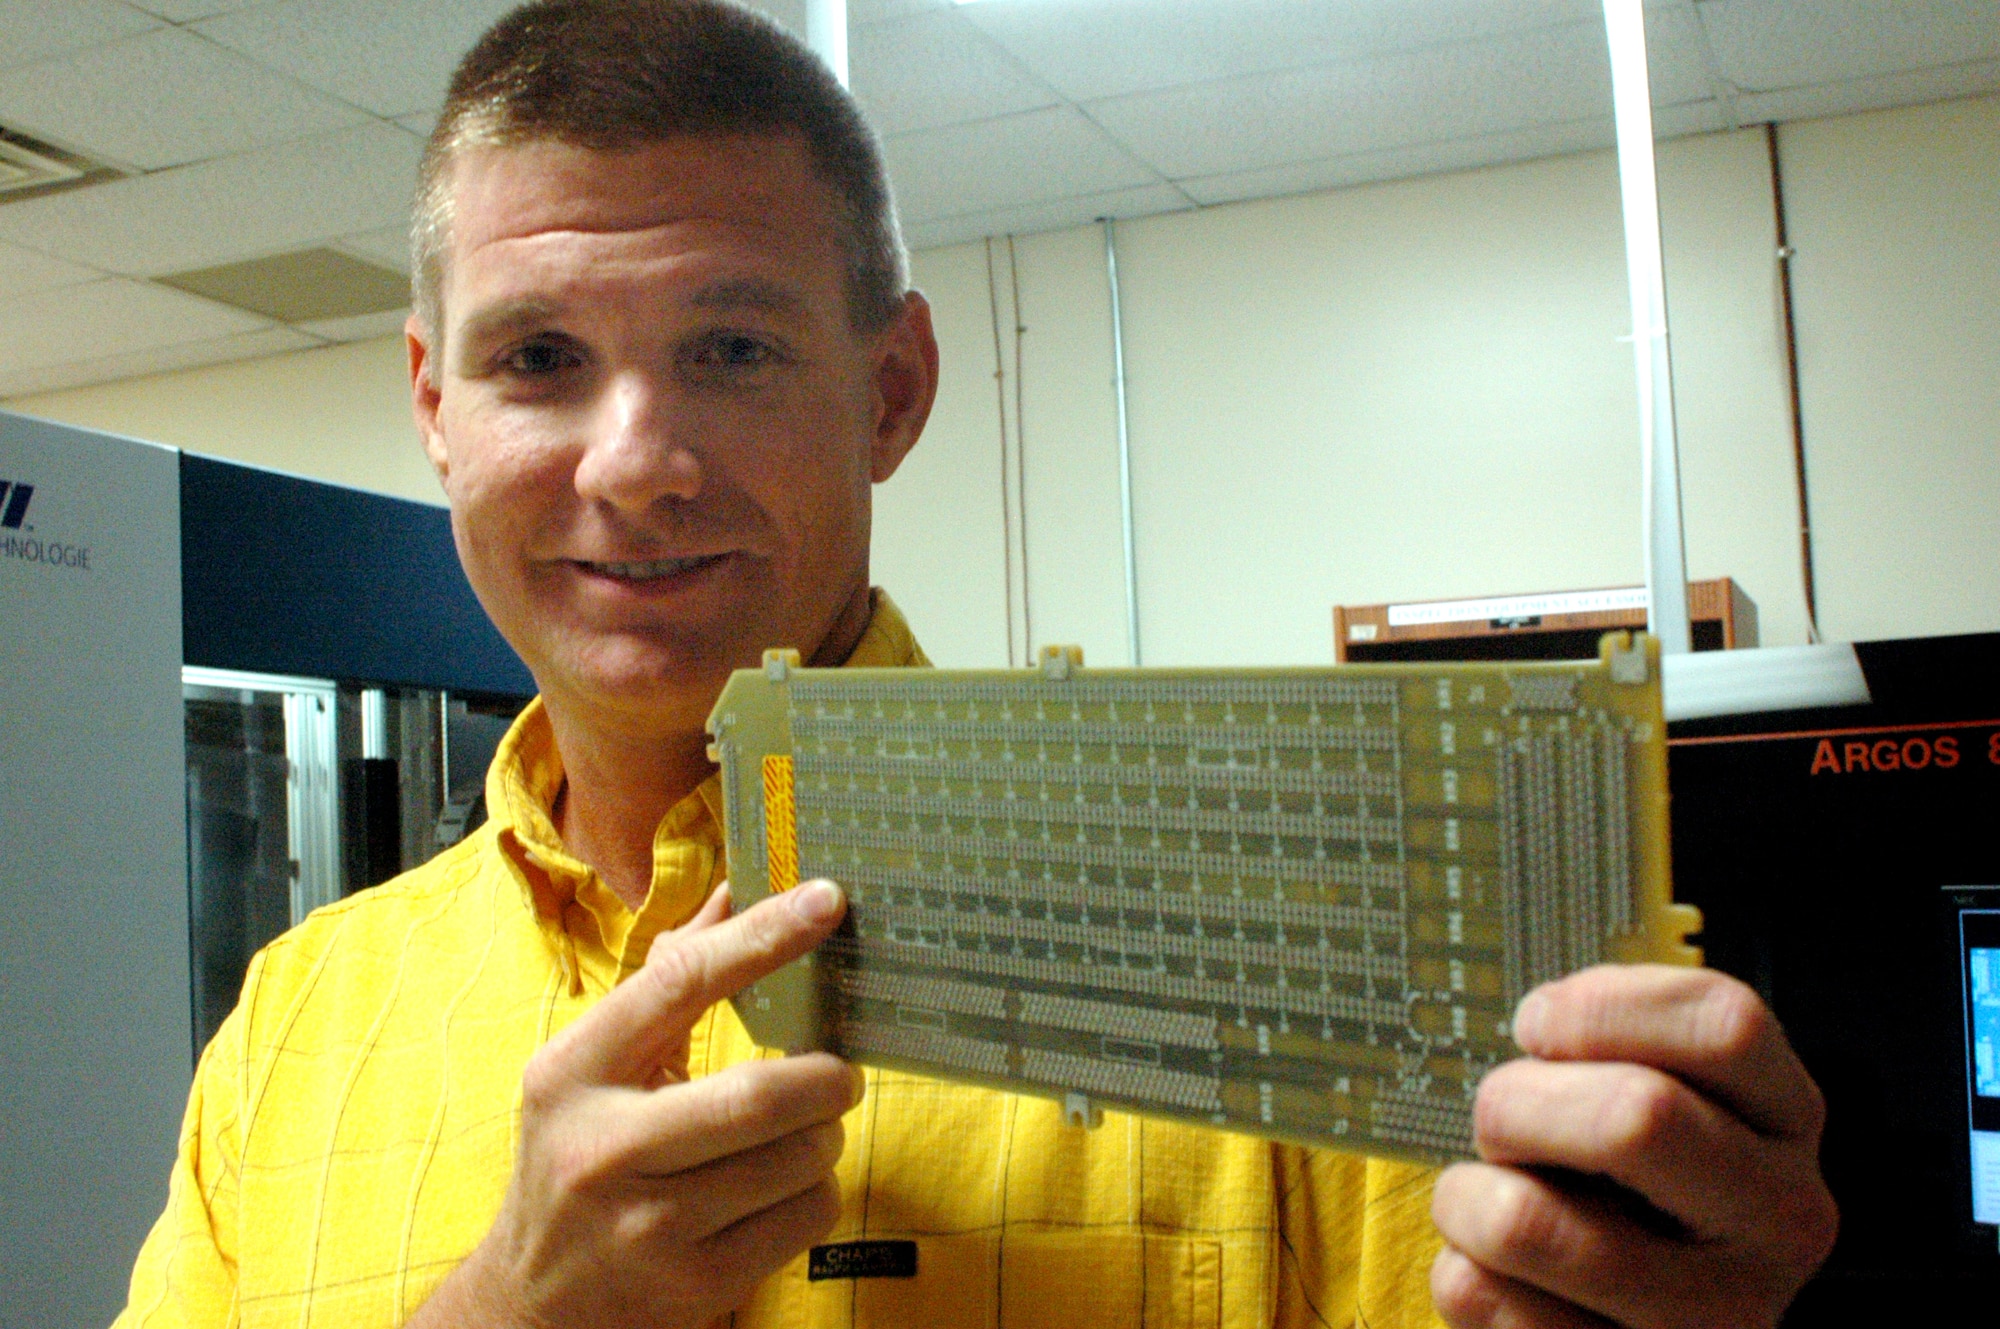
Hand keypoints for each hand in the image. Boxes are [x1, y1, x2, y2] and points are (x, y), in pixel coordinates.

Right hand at [411, 880, 859, 1328]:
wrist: (535, 1299)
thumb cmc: (577, 1156)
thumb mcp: (591, 1068)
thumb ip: (666, 982)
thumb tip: (735, 890)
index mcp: (574, 1072)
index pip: (681, 983)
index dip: (763, 936)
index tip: (825, 900)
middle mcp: (604, 1148)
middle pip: (760, 1093)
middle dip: (826, 1076)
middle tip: (837, 1072)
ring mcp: (649, 1225)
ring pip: (799, 1158)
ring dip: (825, 1136)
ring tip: (802, 1132)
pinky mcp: (695, 1284)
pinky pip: (807, 1217)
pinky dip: (818, 1190)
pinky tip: (785, 1185)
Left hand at [1429, 965, 1836, 1328]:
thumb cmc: (1630, 1189)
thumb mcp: (1665, 1096)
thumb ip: (1617, 1047)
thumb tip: (1542, 1021)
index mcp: (1784, 1119)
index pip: (1724, 1026)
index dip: (1601, 1009)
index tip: (1539, 1026)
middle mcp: (1776, 1219)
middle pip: (1635, 1117)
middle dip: (1519, 1103)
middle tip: (1500, 1122)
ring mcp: (1715, 1315)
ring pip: (1528, 1222)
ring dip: (1468, 1199)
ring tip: (1486, 1205)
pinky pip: (1484, 1296)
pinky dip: (1462, 1273)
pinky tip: (1502, 1275)